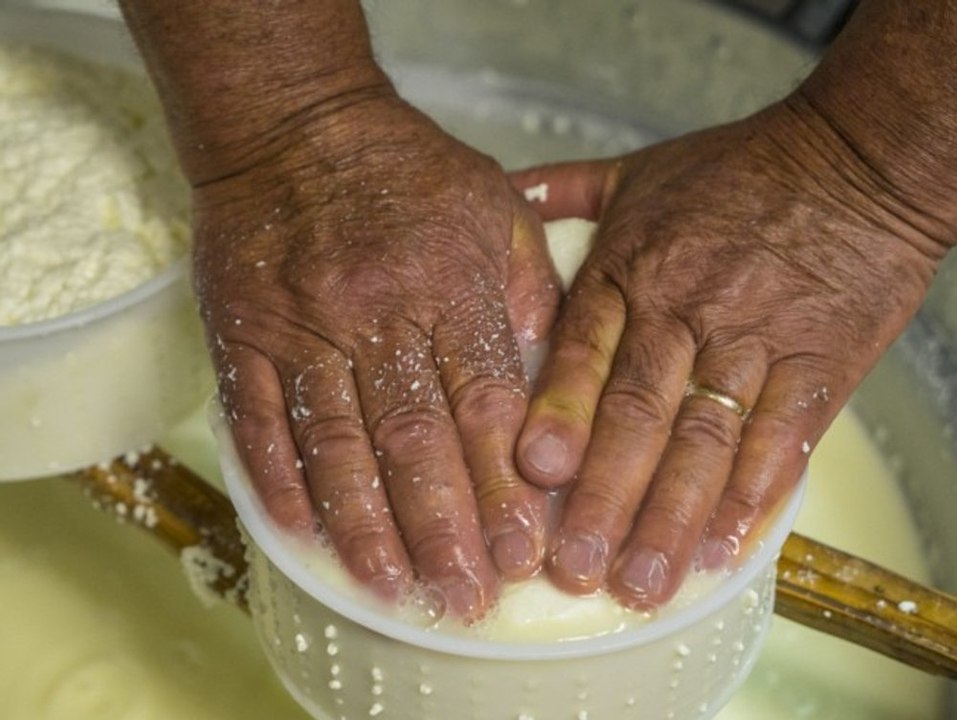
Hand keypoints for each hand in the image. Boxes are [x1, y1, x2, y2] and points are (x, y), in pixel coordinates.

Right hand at [193, 93, 559, 619]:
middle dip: (444, 529)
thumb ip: (528, 288)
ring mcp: (302, 329)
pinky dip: (281, 479)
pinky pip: (258, 419)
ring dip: (365, 525)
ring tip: (393, 587)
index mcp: (447, 287)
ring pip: (336, 445)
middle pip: (414, 442)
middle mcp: (375, 316)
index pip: (484, 408)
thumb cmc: (405, 168)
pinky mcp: (243, 334)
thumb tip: (545, 372)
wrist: (294, 123)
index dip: (502, 488)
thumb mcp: (495, 206)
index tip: (521, 551)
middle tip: (464, 596)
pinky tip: (304, 531)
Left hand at [510, 99, 943, 608]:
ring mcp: (753, 338)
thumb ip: (559, 193)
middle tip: (577, 566)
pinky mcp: (819, 361)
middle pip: (638, 412)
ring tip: (643, 581)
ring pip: (706, 437)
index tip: (531, 474)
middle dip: (606, 495)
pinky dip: (756, 493)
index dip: (558, 413)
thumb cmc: (736, 171)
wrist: (855, 158)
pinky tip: (726, 546)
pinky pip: (784, 435)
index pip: (584, 352)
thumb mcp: (633, 172)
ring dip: (673, 516)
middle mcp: (684, 309)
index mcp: (630, 269)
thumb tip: (496, 199)